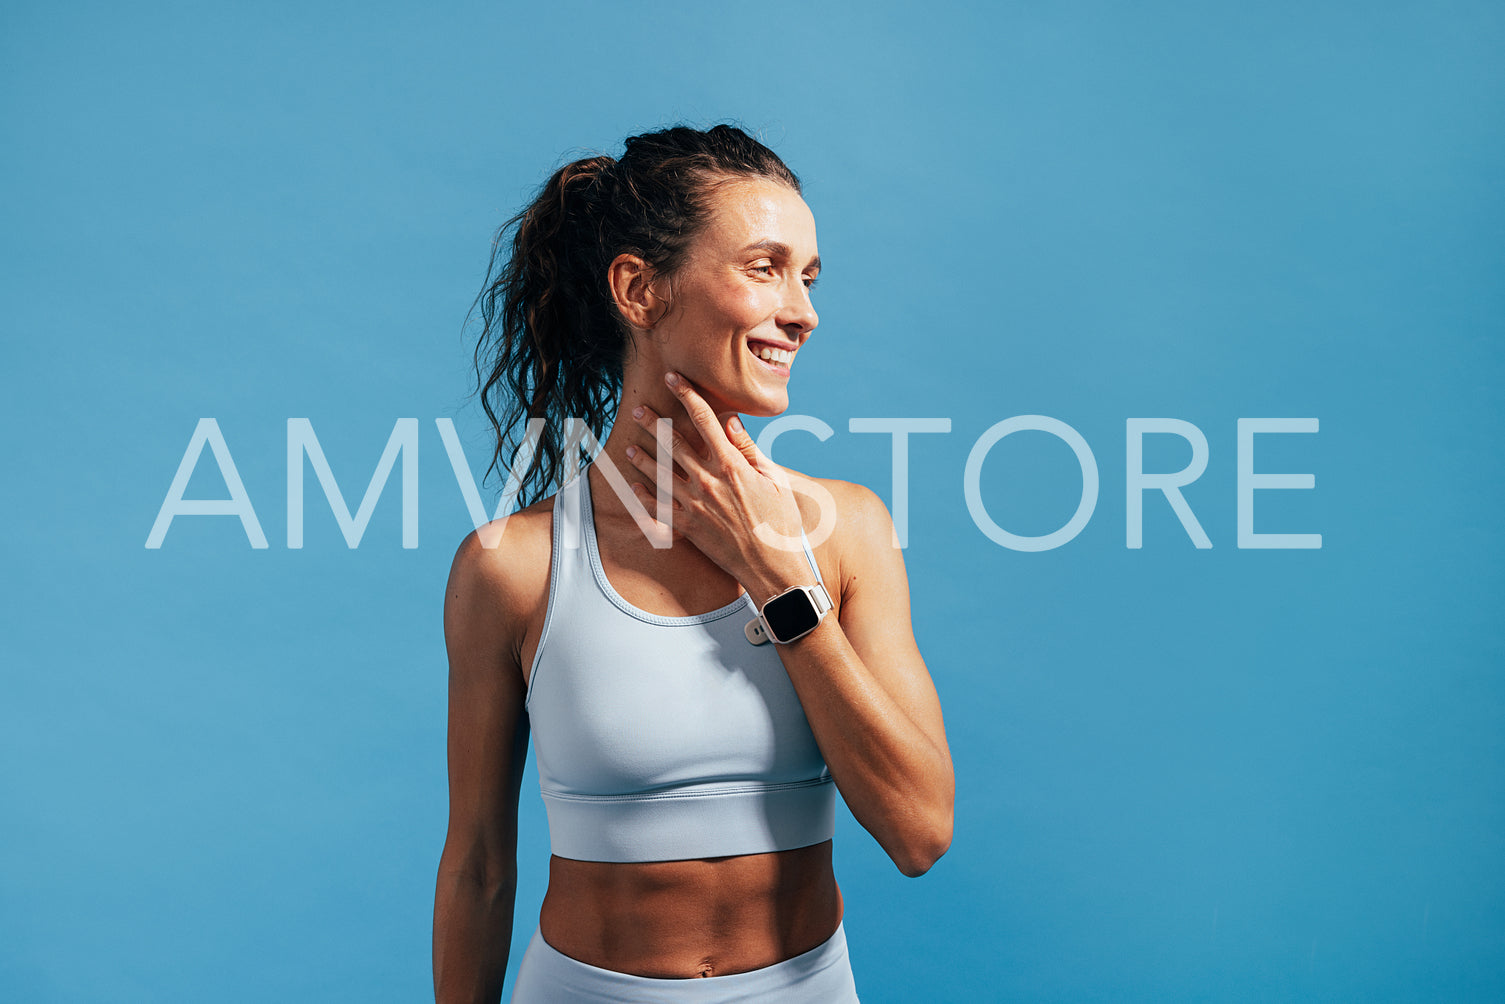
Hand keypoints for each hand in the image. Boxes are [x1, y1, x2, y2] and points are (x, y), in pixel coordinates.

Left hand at [621, 371, 814, 600]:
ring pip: (660, 474)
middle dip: (654, 424)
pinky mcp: (689, 528)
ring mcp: (695, 505)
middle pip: (674, 443)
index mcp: (732, 465)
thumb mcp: (774, 479)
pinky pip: (658, 509)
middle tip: (639, 410)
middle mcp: (709, 481)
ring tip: (630, 447)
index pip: (704, 419)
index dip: (686, 395)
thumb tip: (731, 421)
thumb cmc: (781, 522)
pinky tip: (636, 486)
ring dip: (643, 459)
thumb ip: (749, 449)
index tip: (673, 378)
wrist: (772, 566)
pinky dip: (645, 497)